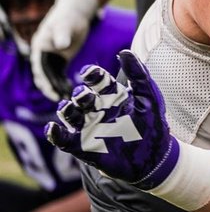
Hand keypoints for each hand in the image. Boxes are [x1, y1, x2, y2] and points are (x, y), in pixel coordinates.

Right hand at [30, 0, 98, 98]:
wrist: (75, 13)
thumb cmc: (68, 17)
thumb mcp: (65, 24)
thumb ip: (62, 34)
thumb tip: (61, 46)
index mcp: (40, 46)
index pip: (39, 66)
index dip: (43, 78)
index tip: (49, 88)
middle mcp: (43, 54)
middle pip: (43, 74)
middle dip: (49, 87)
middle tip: (58, 98)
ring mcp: (52, 57)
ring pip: (50, 76)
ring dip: (55, 87)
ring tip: (64, 98)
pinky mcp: (61, 59)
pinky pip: (59, 74)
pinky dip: (62, 82)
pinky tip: (69, 91)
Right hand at [44, 51, 179, 189]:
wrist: (155, 159)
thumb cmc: (154, 126)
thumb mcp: (149, 98)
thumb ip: (138, 75)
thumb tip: (123, 51)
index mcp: (115, 97)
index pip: (99, 82)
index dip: (92, 75)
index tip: (89, 72)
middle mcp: (100, 111)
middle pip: (83, 98)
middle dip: (81, 95)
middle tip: (84, 96)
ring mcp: (91, 128)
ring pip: (71, 116)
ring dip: (66, 111)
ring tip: (68, 108)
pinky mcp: (84, 147)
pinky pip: (64, 140)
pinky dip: (55, 134)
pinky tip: (53, 128)